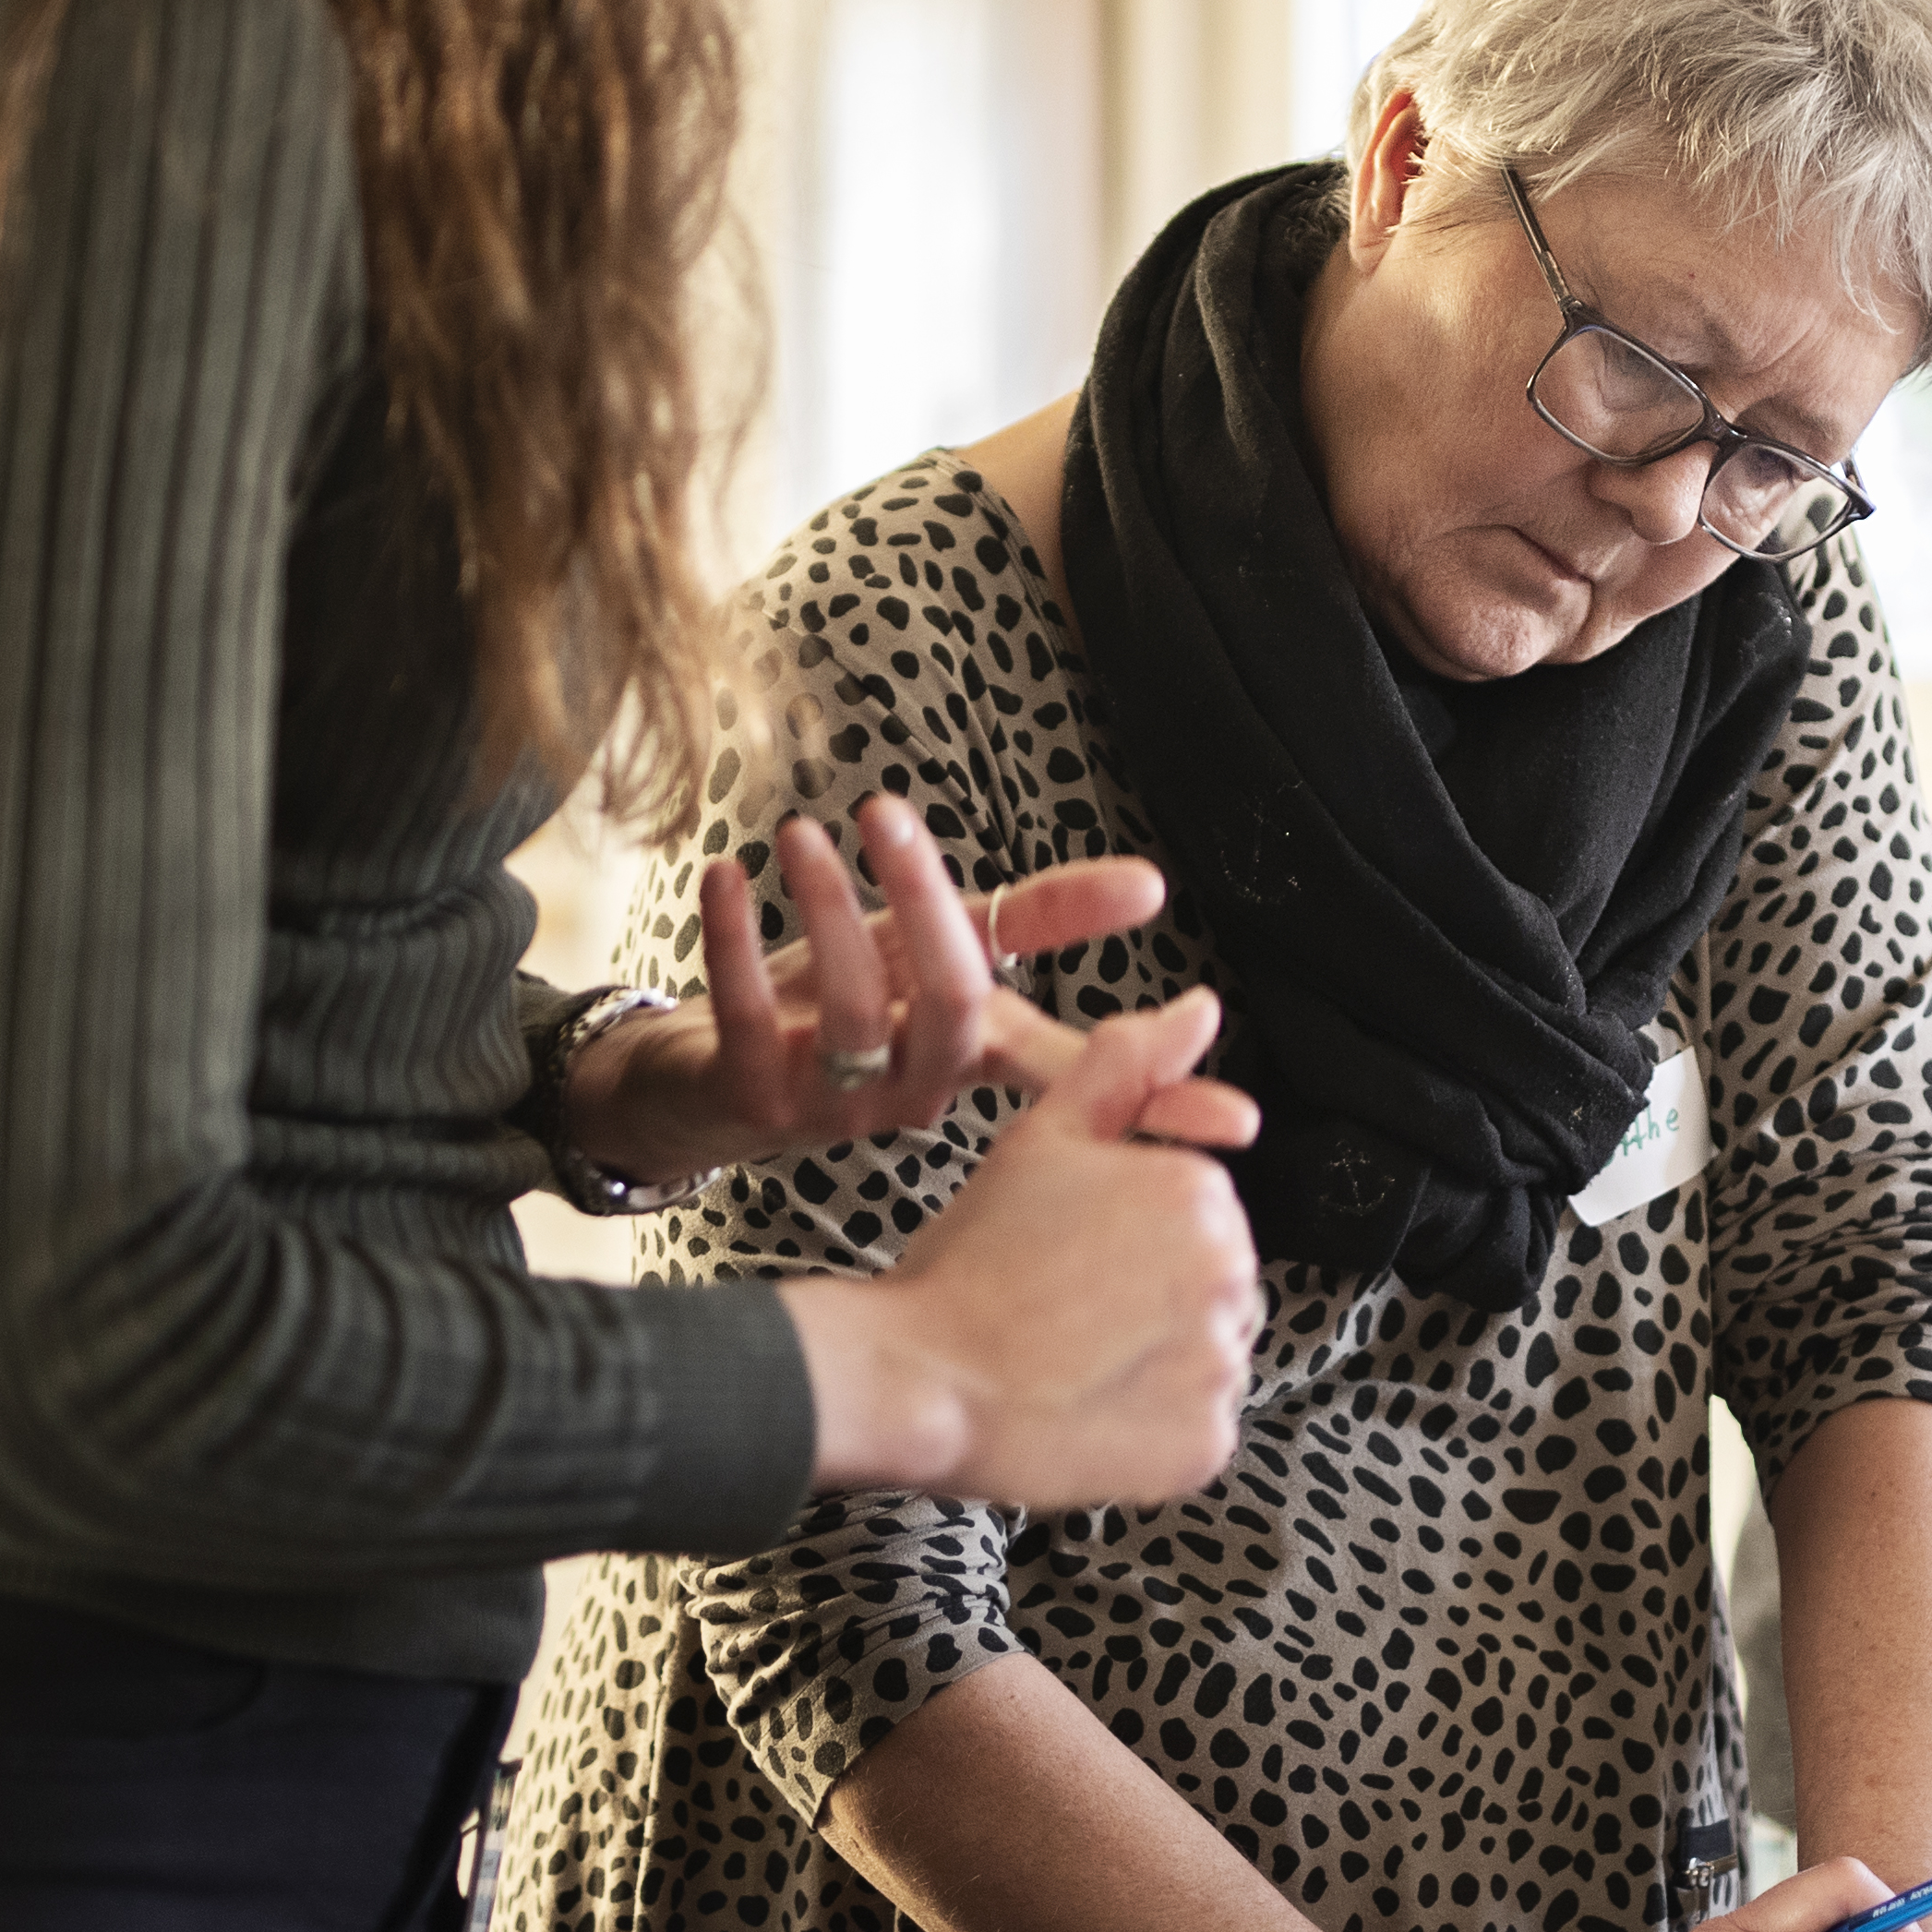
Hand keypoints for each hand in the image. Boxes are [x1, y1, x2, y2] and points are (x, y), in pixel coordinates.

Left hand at [560, 797, 1251, 1180]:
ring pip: (855, 1011)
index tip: (1235, 1120)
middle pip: (955, 1010)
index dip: (1154, 1094)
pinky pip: (751, 1021)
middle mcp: (915, 1092)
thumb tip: (1156, 884)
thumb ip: (1036, 916)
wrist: (696, 1081)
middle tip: (887, 811)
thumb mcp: (937, 949)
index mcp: (971, 1058)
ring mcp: (834, 1106)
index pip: (1075, 1075)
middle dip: (927, 906)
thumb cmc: (836, 1010)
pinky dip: (735, 941)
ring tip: (799, 833)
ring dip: (822, 908)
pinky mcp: (749, 1099)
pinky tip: (727, 877)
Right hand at [789, 989, 1264, 1510]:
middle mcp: (1232, 1277)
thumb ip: (1126, 1066)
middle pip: (1210, 1282)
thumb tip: (1200, 1009)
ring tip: (1070, 1359)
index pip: (1195, 1213)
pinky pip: (1197, 1430)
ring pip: (1206, 1355)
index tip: (1068, 1256)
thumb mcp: (1042, 1137)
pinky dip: (1154, 1429)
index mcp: (1200, 1192)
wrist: (916, 1378)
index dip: (1125, 1236)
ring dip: (1155, 1361)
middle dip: (1150, 1295)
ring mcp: (1221, 1369)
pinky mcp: (1205, 1447)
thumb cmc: (967, 1261)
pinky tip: (1087, 1409)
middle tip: (1061, 1309)